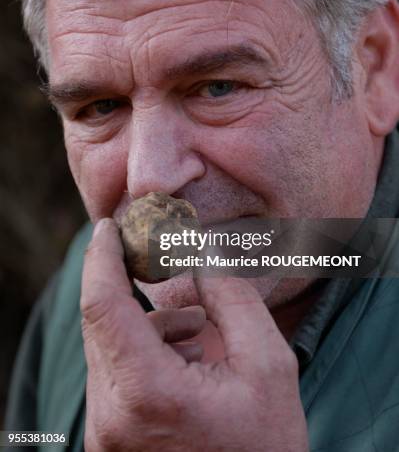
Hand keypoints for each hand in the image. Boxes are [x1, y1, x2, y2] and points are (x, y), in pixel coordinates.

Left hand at [81, 218, 308, 451]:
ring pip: (108, 350)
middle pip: (101, 324)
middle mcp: (111, 415)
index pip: (102, 306)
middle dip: (128, 284)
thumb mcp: (267, 366)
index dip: (101, 257)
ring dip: (148, 326)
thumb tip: (202, 254)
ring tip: (201, 330)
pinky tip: (189, 358)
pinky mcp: (110, 441)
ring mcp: (105, 433)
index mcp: (147, 393)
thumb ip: (233, 299)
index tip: (108, 226)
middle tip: (158, 256)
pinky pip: (115, 376)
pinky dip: (145, 353)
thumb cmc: (265, 450)